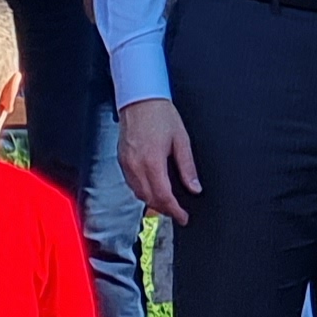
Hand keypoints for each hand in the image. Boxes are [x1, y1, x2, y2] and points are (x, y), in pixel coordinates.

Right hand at [120, 96, 198, 223]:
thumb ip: (188, 167)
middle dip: (164, 209)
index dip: (175, 211)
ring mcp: (126, 163)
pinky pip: (131, 183)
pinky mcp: (121, 160)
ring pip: (138, 193)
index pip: (164, 196)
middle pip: (149, 199)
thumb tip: (194, 187)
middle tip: (177, 212)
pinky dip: (142, 190)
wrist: (139, 98)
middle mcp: (136, 166)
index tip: (183, 217)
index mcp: (152, 162)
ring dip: (152, 201)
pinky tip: (151, 188)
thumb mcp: (181, 140)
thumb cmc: (160, 114)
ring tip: (166, 202)